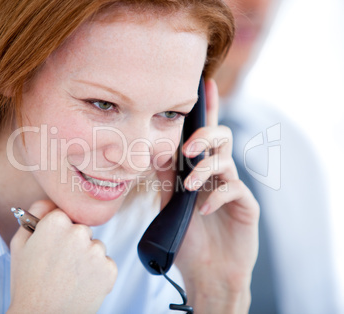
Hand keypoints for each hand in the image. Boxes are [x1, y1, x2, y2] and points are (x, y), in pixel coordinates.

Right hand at [8, 200, 116, 313]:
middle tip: (60, 264)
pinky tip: (81, 284)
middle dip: (74, 243)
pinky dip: (97, 273)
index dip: (57, 232)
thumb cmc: (28, 284)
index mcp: (56, 222)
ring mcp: (96, 251)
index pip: (65, 216)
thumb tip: (49, 201)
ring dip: (87, 258)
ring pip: (95, 246)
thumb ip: (33, 215)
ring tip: (69, 277)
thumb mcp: (20, 245)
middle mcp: (79, 232)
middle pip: (82, 230)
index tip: (52, 246)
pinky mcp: (109, 269)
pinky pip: (106, 263)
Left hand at [158, 80, 258, 312]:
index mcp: (200, 168)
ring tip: (189, 188)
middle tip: (188, 150)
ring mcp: (233, 188)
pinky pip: (235, 190)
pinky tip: (203, 210)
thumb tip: (153, 147)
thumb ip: (165, 174)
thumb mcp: (168, 201)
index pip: (204, 133)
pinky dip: (216, 197)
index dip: (208, 108)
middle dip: (205, 136)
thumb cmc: (186, 234)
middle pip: (221, 138)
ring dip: (205, 170)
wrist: (204, 270)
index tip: (204, 83)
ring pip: (226, 161)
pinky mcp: (246, 206)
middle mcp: (219, 173)